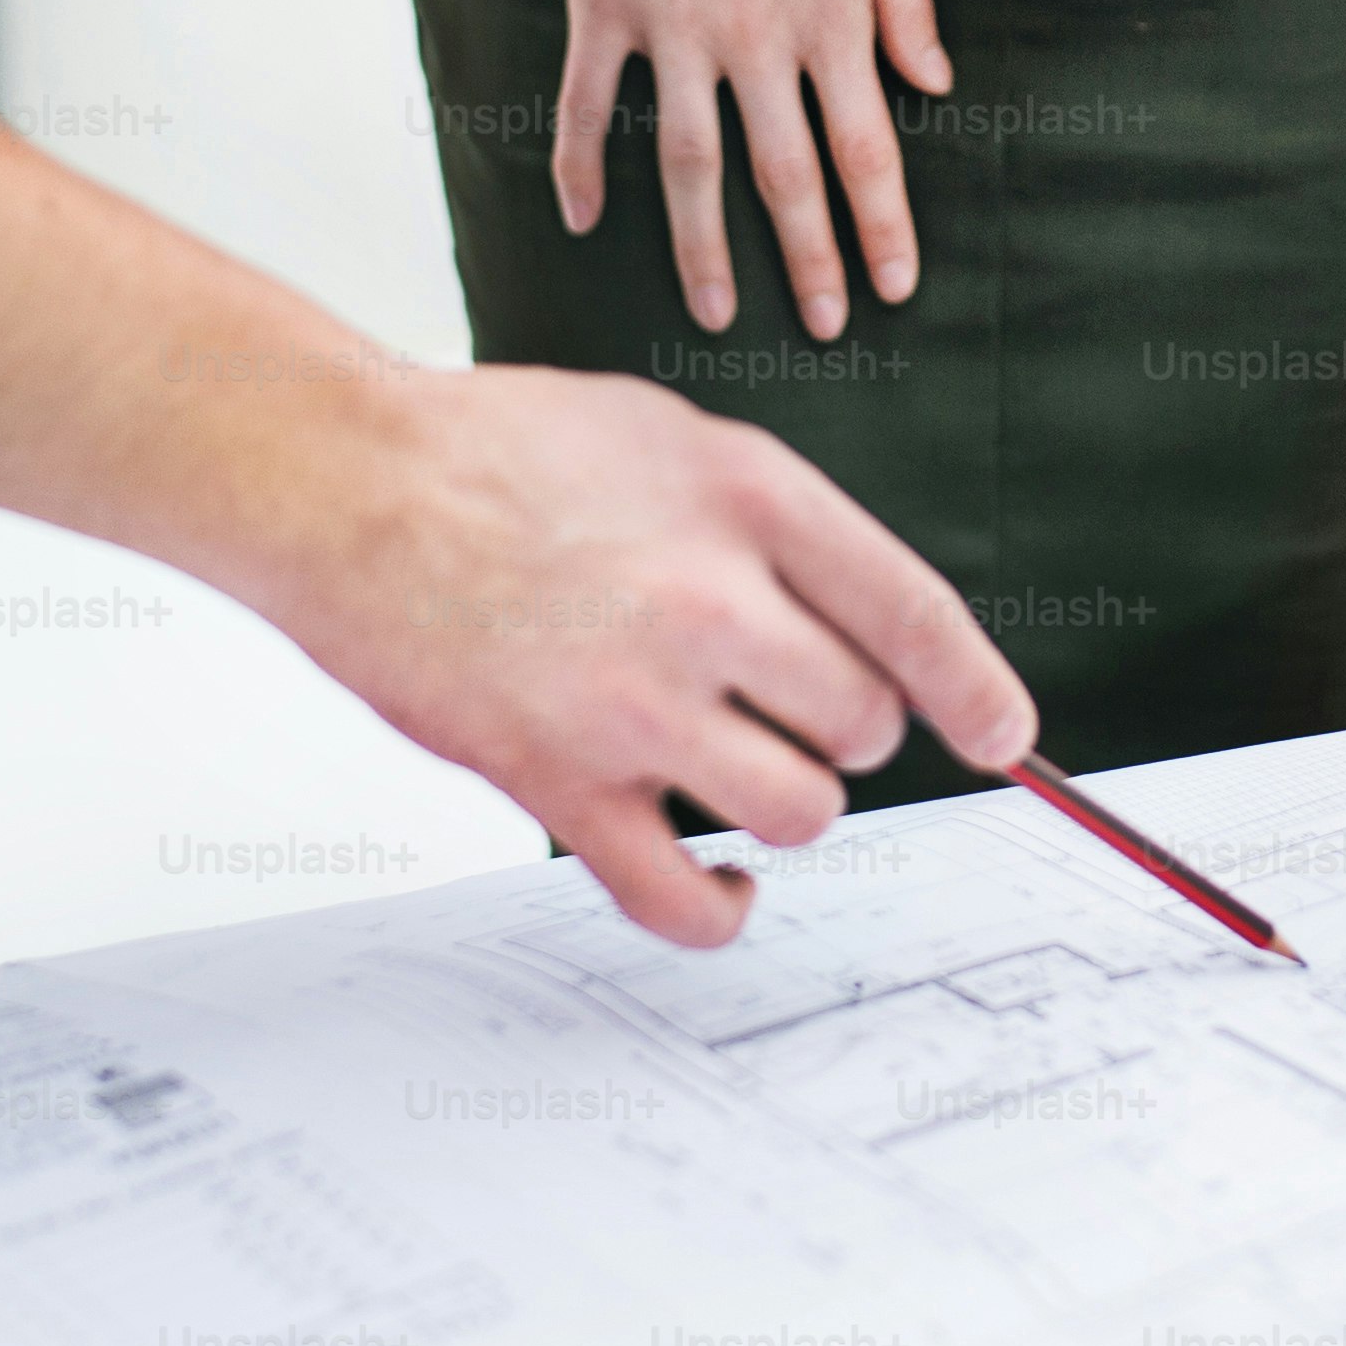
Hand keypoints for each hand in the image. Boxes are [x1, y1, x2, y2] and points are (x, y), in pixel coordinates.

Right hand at [275, 362, 1036, 943]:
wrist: (343, 483)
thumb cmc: (493, 449)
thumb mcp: (668, 435)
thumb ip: (769, 524)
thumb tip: (855, 618)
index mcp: (749, 499)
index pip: (915, 615)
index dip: (976, 691)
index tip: (1002, 735)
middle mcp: (711, 603)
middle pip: (862, 722)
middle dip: (839, 725)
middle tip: (778, 703)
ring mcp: (638, 702)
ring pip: (799, 811)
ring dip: (783, 801)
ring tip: (733, 765)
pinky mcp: (561, 783)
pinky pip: (682, 898)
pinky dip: (718, 910)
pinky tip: (718, 883)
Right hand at [553, 0, 947, 339]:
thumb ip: (905, 3)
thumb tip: (935, 83)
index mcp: (832, 20)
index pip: (868, 152)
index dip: (883, 228)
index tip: (896, 288)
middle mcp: (757, 41)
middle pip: (786, 179)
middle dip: (811, 262)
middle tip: (827, 328)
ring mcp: (675, 28)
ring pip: (690, 165)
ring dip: (704, 249)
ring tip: (716, 314)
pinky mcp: (606, 3)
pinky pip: (586, 104)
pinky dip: (580, 168)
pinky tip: (585, 223)